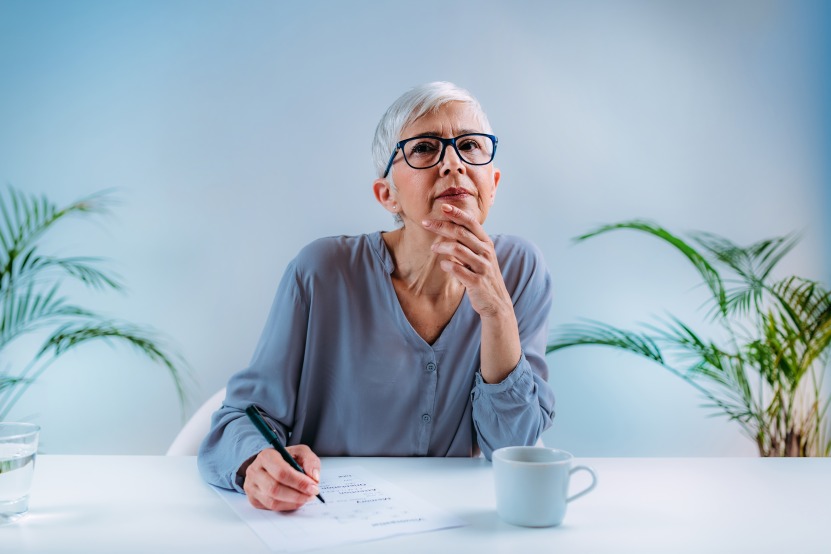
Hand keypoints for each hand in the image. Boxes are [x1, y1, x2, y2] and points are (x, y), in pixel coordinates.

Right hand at [242, 445, 320, 511]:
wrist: (269, 464)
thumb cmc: (285, 458)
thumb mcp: (300, 453)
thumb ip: (310, 461)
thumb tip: (314, 478)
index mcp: (266, 456)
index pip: (282, 472)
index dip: (299, 482)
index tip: (313, 487)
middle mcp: (255, 471)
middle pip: (275, 489)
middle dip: (297, 494)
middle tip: (311, 495)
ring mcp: (251, 486)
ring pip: (272, 501)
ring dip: (293, 502)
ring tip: (305, 498)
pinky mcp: (253, 498)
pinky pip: (270, 508)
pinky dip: (286, 507)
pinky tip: (295, 501)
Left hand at [422, 203, 512, 318]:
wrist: (496, 302)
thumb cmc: (483, 276)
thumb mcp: (480, 256)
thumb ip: (468, 243)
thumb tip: (448, 228)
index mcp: (486, 243)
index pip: (471, 223)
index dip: (457, 213)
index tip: (443, 207)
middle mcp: (486, 252)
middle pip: (460, 233)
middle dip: (441, 226)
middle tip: (426, 223)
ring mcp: (482, 267)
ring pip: (457, 249)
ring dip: (441, 247)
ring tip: (433, 248)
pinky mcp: (476, 281)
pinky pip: (457, 269)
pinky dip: (447, 265)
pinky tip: (444, 265)